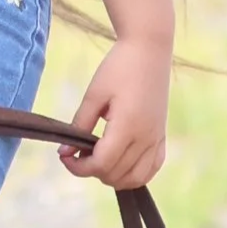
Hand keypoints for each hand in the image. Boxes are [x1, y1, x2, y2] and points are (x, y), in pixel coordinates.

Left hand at [60, 35, 169, 189]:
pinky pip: (152, 168)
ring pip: (136, 178)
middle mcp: (146, 138)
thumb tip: (64, 152)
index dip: (78, 167)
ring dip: (112, 176)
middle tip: (77, 153)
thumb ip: (79, 125)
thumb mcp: (94, 94)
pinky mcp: (162, 135)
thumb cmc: (118, 67)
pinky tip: (119, 163)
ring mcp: (157, 138)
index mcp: (127, 126)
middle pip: (116, 174)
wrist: (148, 50)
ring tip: (96, 158)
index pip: (101, 164)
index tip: (65, 156)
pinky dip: (135, 174)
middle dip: (91, 170)